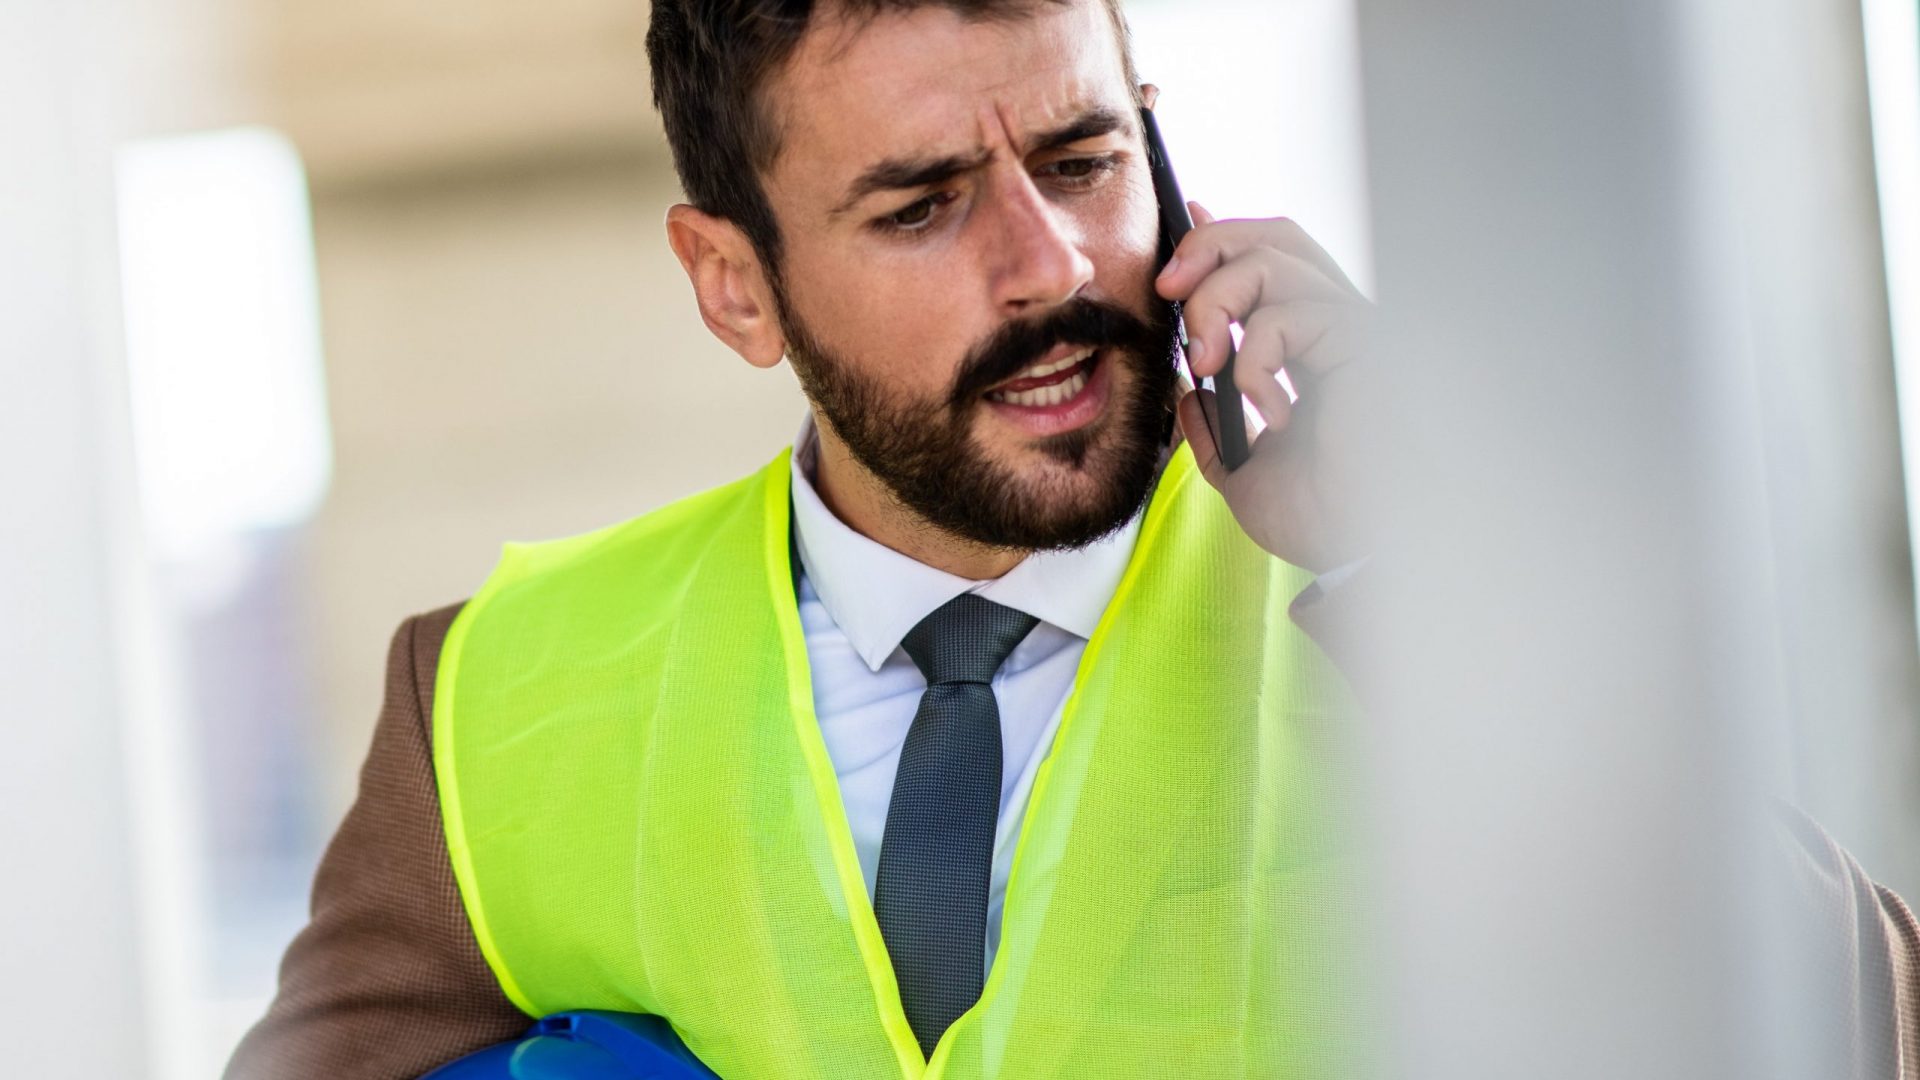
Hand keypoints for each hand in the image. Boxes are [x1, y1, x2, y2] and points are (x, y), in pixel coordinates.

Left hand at [1155, 205, 1374, 571]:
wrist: (1352, 553)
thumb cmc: (1317, 517)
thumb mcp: (1240, 469)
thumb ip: (1213, 427)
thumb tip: (1188, 390)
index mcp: (1311, 348)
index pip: (1271, 262)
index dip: (1222, 237)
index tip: (1176, 243)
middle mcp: (1337, 327)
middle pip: (1274, 236)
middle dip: (1209, 246)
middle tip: (1169, 291)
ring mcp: (1353, 331)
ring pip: (1272, 262)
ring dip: (1216, 305)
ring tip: (1206, 363)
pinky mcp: (1365, 344)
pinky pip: (1289, 316)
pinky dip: (1255, 360)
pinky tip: (1270, 412)